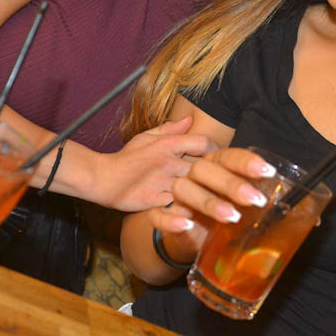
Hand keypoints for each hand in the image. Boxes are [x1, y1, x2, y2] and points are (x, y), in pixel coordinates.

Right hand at [96, 116, 216, 210]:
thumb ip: (170, 129)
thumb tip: (190, 119)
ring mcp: (160, 182)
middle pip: (204, 168)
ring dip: (211, 198)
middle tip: (235, 187)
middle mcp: (166, 161)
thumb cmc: (126, 158)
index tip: (222, 159)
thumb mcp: (147, 138)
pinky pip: (177, 207)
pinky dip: (189, 211)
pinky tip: (200, 216)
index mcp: (166, 144)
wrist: (100, 178)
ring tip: (228, 209)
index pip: (202, 142)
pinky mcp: (153, 201)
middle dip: (222, 177)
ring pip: (194, 190)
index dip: (217, 150)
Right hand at [149, 148, 277, 252]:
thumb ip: (274, 208)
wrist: (193, 239)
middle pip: (205, 170)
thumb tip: (315, 221)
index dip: (246, 162)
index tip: (268, 172)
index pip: (228, 157)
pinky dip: (170, 220)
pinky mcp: (160, 217)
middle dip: (231, 183)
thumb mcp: (248, 210)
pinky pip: (157, 215)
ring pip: (182, 189)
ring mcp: (176, 197)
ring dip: (208, 201)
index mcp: (216, 168)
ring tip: (232, 217)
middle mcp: (194, 176)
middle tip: (256, 200)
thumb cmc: (223, 217)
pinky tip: (188, 225)